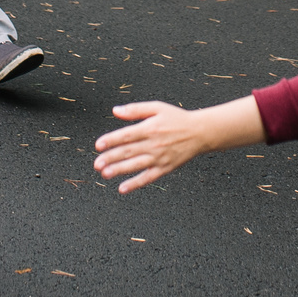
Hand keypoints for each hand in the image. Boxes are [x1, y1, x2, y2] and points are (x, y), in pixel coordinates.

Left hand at [92, 96, 264, 194]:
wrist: (200, 133)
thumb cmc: (177, 119)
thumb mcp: (157, 108)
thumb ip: (136, 110)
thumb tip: (116, 111)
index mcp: (150, 128)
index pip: (127, 135)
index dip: (111, 140)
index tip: (98, 145)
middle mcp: (153, 144)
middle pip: (128, 152)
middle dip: (111, 158)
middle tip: (97, 164)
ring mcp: (159, 157)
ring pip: (136, 165)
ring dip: (119, 170)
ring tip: (105, 174)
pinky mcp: (165, 168)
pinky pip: (148, 178)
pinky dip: (135, 184)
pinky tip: (123, 188)